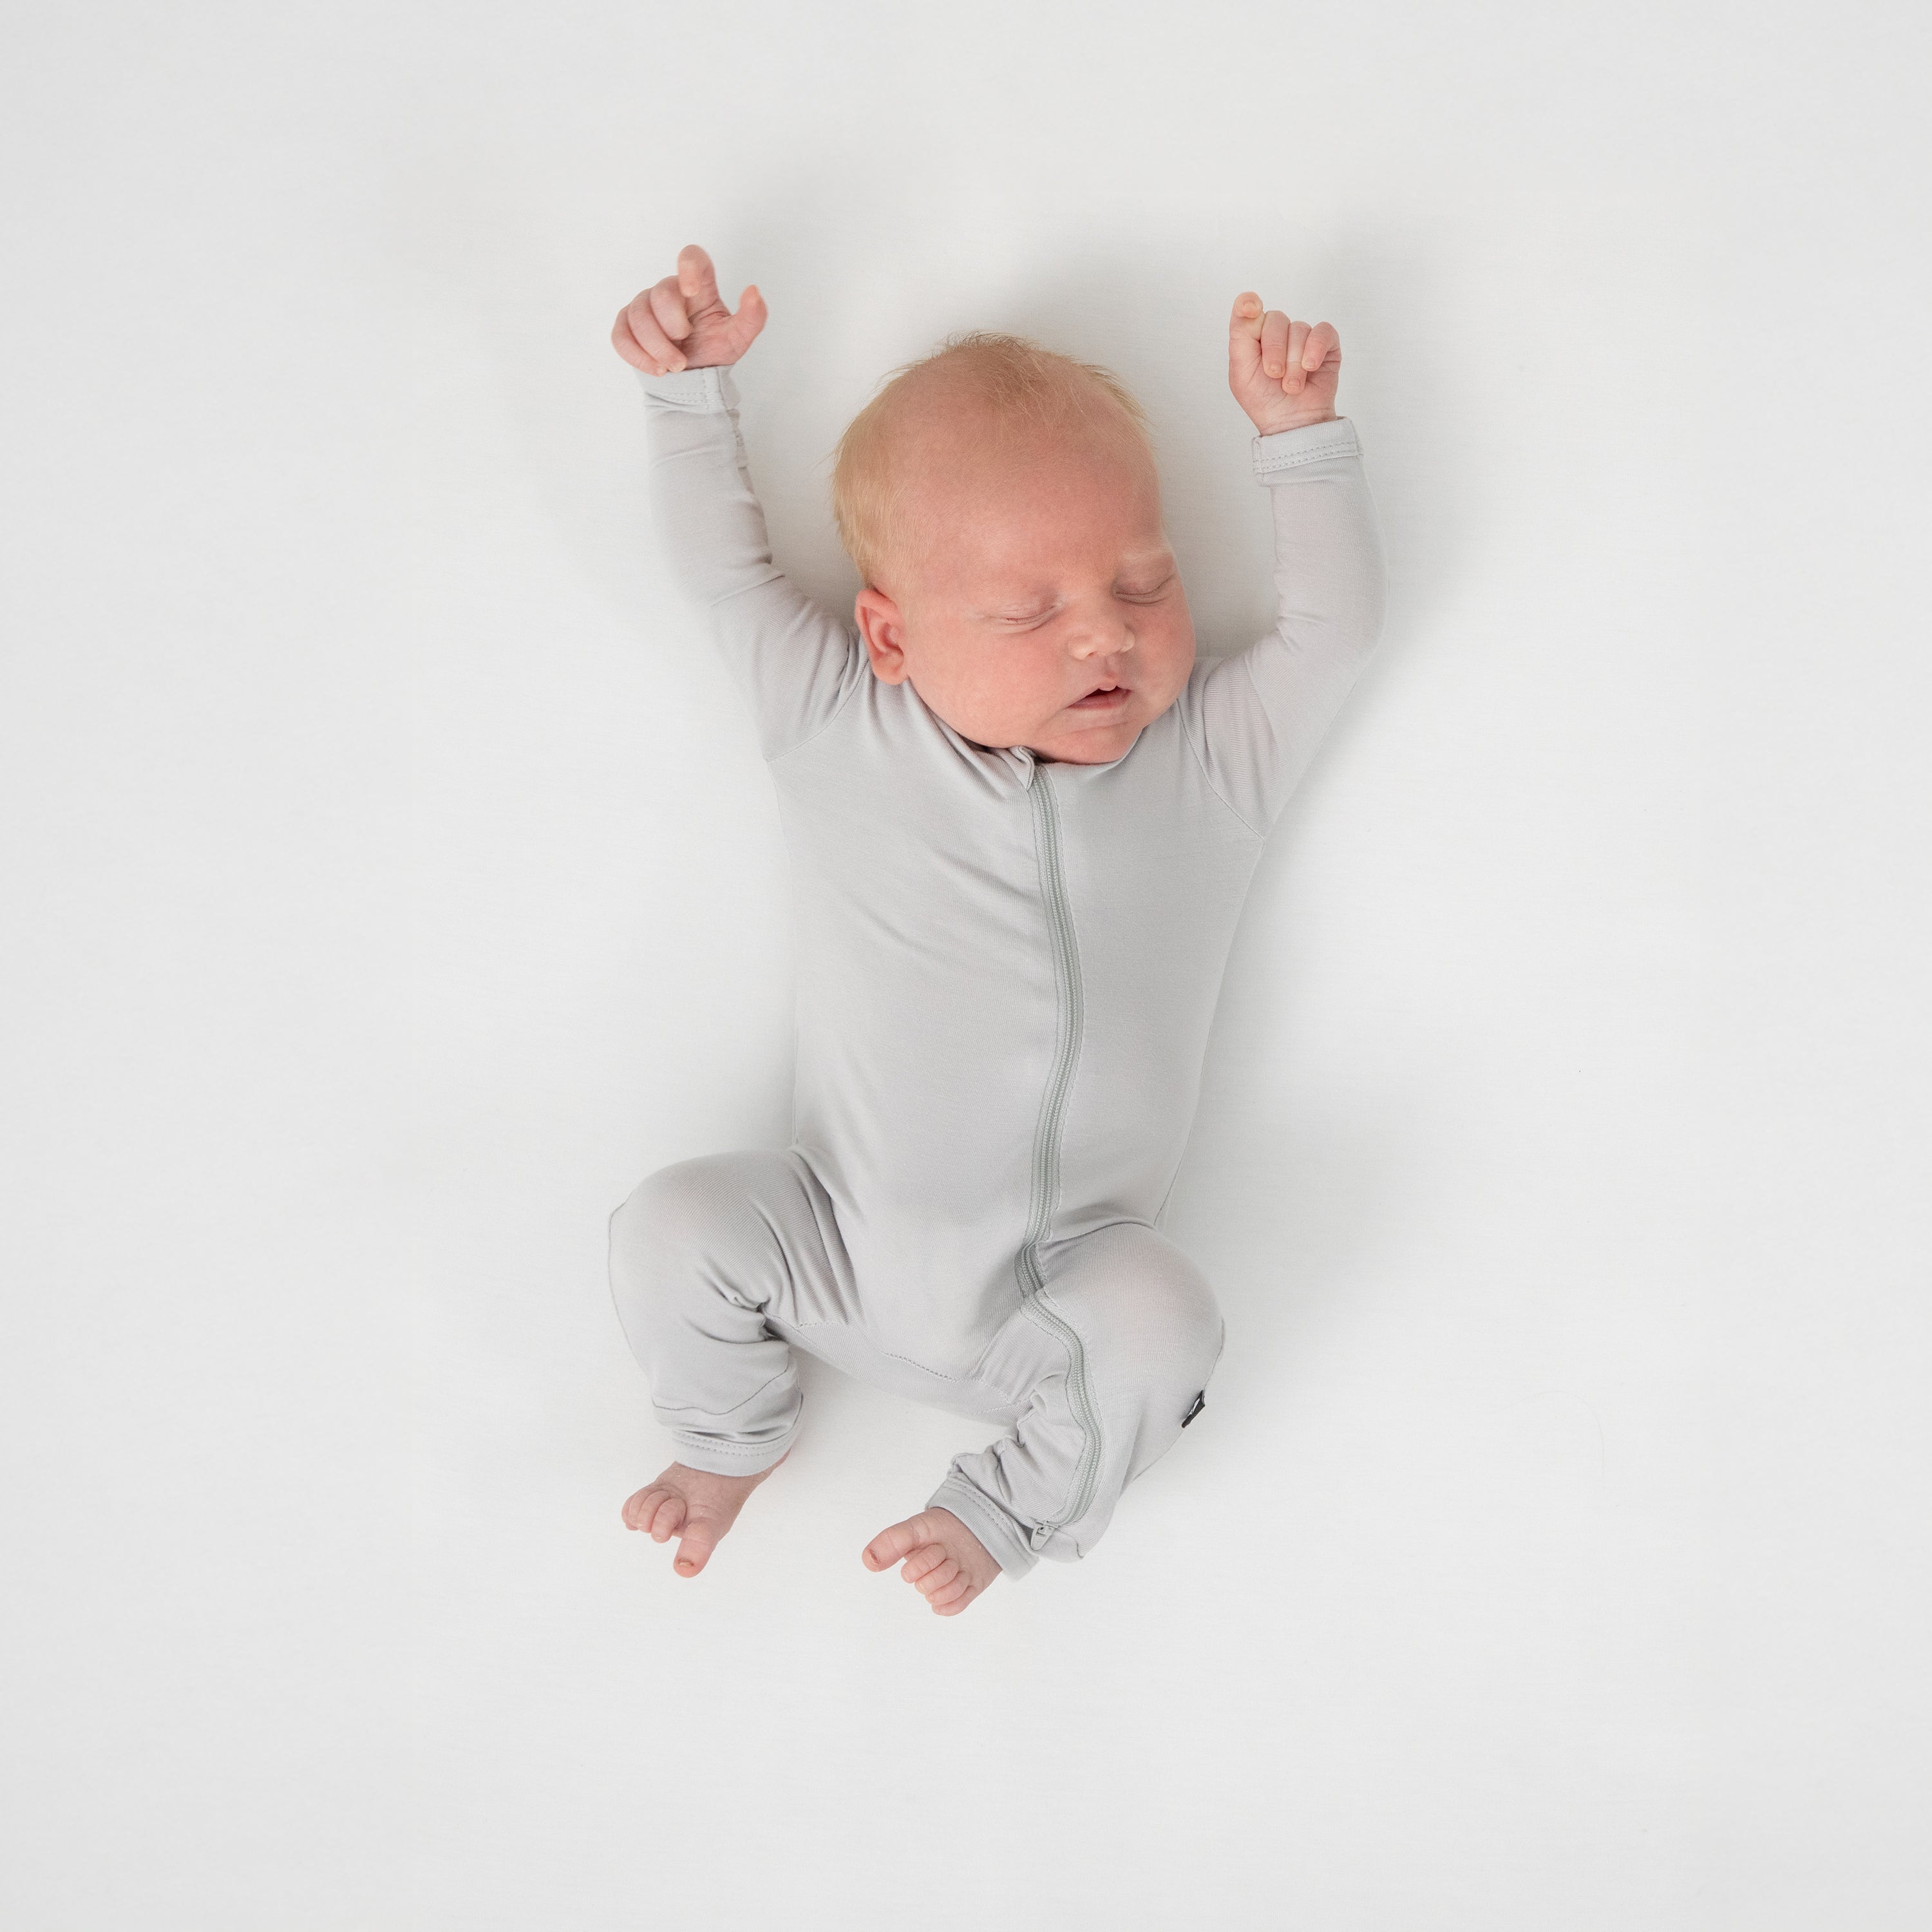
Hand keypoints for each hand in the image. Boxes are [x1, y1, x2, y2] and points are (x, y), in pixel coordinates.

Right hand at [611, 243, 766, 375]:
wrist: (692, 381)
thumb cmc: (713, 353)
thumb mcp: (738, 339)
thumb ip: (753, 317)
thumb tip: (753, 291)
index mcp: (698, 288)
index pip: (691, 258)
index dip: (689, 267)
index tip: (693, 291)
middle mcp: (670, 291)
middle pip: (661, 293)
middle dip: (672, 328)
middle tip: (686, 353)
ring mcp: (645, 306)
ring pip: (638, 316)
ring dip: (656, 348)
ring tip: (675, 367)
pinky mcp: (626, 325)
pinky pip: (620, 334)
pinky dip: (637, 355)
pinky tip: (656, 369)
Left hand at [1228, 291, 1340, 434]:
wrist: (1292, 423)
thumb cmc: (1264, 400)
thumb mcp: (1241, 371)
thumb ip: (1240, 335)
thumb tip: (1248, 302)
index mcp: (1254, 337)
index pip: (1249, 310)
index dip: (1249, 304)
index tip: (1250, 308)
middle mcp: (1278, 333)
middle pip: (1276, 319)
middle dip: (1274, 351)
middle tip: (1274, 375)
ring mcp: (1302, 337)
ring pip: (1299, 329)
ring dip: (1294, 363)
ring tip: (1292, 385)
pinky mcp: (1326, 344)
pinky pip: (1323, 331)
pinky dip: (1315, 349)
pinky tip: (1311, 368)